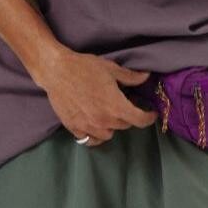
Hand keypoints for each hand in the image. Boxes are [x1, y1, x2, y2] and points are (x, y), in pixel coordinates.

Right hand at [33, 47, 155, 145]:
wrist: (56, 71)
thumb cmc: (84, 67)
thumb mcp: (111, 68)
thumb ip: (130, 77)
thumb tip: (146, 76)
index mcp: (116, 106)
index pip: (140, 120)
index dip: (149, 117)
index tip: (150, 113)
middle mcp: (104, 121)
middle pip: (124, 125)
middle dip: (127, 115)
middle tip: (123, 104)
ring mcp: (88, 127)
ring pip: (108, 135)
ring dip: (111, 126)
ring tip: (107, 113)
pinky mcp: (74, 128)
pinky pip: (90, 139)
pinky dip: (94, 134)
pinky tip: (93, 124)